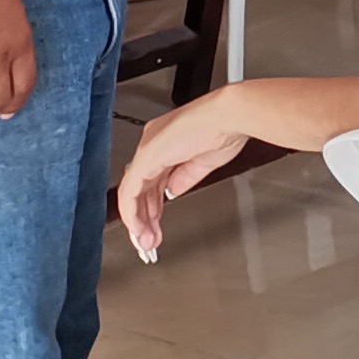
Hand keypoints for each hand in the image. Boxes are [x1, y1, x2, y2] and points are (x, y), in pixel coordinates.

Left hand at [118, 95, 259, 256]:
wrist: (229, 116)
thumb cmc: (223, 130)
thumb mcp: (201, 162)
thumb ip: (183, 178)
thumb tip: (171, 192)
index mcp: (164, 144)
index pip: (149, 182)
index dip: (151, 207)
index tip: (155, 226)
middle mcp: (151, 145)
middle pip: (140, 189)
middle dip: (145, 219)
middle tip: (148, 241)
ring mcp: (147, 151)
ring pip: (131, 193)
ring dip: (139, 221)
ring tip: (146, 242)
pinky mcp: (147, 158)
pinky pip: (130, 191)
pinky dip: (132, 213)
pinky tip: (137, 229)